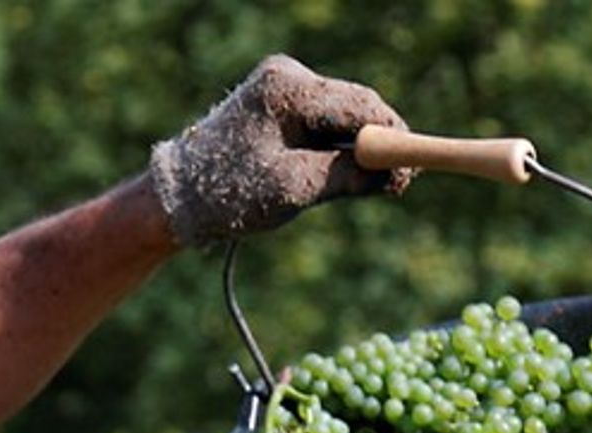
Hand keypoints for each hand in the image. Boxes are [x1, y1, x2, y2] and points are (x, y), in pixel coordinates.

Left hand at [149, 55, 412, 248]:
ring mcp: (283, 89)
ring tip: (374, 186)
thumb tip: (396, 172)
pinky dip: (340, 149)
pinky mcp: (281, 107)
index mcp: (288, 88)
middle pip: (357, 107)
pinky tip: (347, 175)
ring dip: (362, 150)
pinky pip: (326, 124)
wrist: (180, 196)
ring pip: (344, 117)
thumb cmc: (230, 192)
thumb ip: (348, 175)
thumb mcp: (295, 188)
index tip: (411, 172)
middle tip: (398, 185)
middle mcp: (287, 77)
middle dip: (381, 145)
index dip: (394, 137)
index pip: (362, 105)